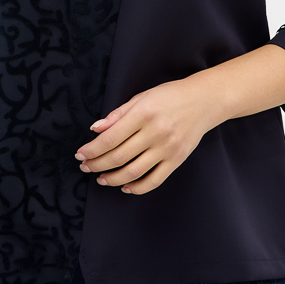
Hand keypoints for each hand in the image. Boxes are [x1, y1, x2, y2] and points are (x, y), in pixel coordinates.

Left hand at [75, 75, 226, 194]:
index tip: (80, 154)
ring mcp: (168, 148)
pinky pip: (154, 180)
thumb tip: (95, 129)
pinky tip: (125, 186)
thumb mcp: (142, 97)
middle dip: (97, 164)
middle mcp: (156, 132)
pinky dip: (137, 187)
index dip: (92, 149)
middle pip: (118, 156)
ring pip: (133, 171)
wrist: (204, 101)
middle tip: (86, 166)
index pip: (111, 137)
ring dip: (112, 178)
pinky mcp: (177, 159)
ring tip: (101, 178)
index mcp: (144, 113)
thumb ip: (118, 114)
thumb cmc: (170, 96)